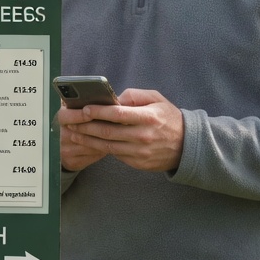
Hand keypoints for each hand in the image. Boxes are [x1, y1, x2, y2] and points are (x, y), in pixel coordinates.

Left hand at [59, 87, 183, 171]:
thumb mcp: (157, 100)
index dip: (98, 111)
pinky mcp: (138, 163)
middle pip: (108, 132)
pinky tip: (90, 143)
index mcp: (148, 118)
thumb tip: (114, 99)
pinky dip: (100, 149)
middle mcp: (143, 136)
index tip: (84, 108)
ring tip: (75, 134)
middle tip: (72, 122)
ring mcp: (140, 152)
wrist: (187, 146)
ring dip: (88, 140)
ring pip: (108, 146)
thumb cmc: (169, 118)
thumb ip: (135, 96)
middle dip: (86, 127)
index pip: (117, 114)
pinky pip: (115, 155)